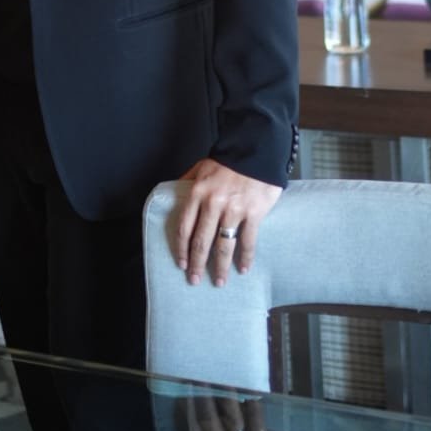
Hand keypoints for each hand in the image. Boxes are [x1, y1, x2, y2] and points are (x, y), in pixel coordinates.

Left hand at [176, 159, 280, 285]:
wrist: (256, 149)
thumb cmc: (229, 160)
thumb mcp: (201, 167)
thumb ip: (187, 182)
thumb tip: (173, 194)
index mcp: (197, 193)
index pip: (184, 228)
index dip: (182, 249)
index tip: (181, 264)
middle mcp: (213, 203)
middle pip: (202, 241)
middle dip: (197, 264)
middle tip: (194, 280)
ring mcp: (234, 209)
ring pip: (224, 245)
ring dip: (220, 267)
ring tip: (219, 281)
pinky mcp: (253, 212)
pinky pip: (248, 241)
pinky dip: (245, 257)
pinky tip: (243, 269)